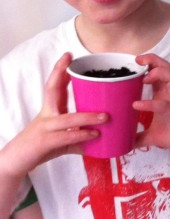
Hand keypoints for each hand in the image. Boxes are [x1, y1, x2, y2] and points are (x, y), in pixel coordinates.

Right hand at [1, 53, 106, 177]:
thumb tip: (100, 136)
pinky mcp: (44, 143)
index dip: (60, 70)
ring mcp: (44, 128)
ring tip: (105, 116)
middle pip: (52, 90)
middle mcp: (46, 115)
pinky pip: (65, 137)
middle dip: (60, 73)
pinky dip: (80, 136)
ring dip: (87, 117)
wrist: (15, 163)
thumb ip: (78, 136)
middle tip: (72, 60)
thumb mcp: (61, 139)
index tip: (69, 56)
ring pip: (67, 119)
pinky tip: (94, 135)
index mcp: (50, 111)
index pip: (54, 86)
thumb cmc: (39, 148)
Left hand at [133, 53, 169, 153]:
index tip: (131, 62)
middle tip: (138, 60)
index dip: (146, 63)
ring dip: (158, 73)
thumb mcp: (152, 136)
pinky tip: (138, 105)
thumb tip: (122, 144)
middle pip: (165, 67)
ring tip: (144, 78)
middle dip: (152, 60)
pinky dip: (152, 103)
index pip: (156, 72)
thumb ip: (138, 138)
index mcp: (163, 95)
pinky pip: (166, 104)